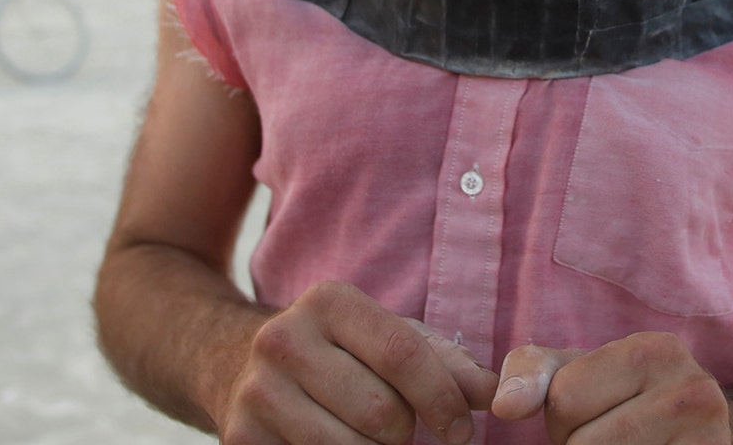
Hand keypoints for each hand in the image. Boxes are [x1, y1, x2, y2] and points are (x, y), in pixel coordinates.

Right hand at [217, 280, 499, 444]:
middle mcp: (285, 339)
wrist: (237, 363)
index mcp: (330, 302)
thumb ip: (445, 362)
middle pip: (381, 413)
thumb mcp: (388, 339)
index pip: (403, 355)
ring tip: (372, 439)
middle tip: (401, 430)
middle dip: (405, 433)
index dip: (443, 401)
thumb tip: (495, 393)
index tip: (461, 432)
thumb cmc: (338, 353)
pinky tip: (340, 443)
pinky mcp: (240, 437)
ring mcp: (257, 391)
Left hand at [489, 333, 730, 443]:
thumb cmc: (625, 399)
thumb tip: (505, 405)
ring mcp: (711, 438)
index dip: (561, 421)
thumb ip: (533, 374)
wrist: (695, 428)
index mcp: (655, 350)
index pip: (565, 401)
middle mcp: (694, 390)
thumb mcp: (580, 372)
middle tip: (612, 438)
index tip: (593, 416)